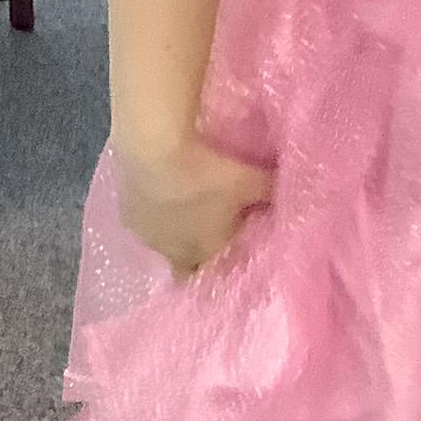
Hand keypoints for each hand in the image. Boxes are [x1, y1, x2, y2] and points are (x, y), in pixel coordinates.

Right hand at [119, 132, 271, 275]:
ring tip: (182, 209)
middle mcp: (173, 252)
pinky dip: (153, 212)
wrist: (154, 150)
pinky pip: (144, 222)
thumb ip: (270, 191)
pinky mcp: (125, 215)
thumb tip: (294, 193)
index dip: (225, 258)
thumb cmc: (208, 173)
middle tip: (209, 228)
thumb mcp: (251, 180)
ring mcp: (146, 237)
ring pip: (162, 244)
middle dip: (197, 250)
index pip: (216, 271)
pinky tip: (159, 194)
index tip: (233, 242)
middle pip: (185, 264)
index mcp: (206, 250)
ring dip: (172, 232)